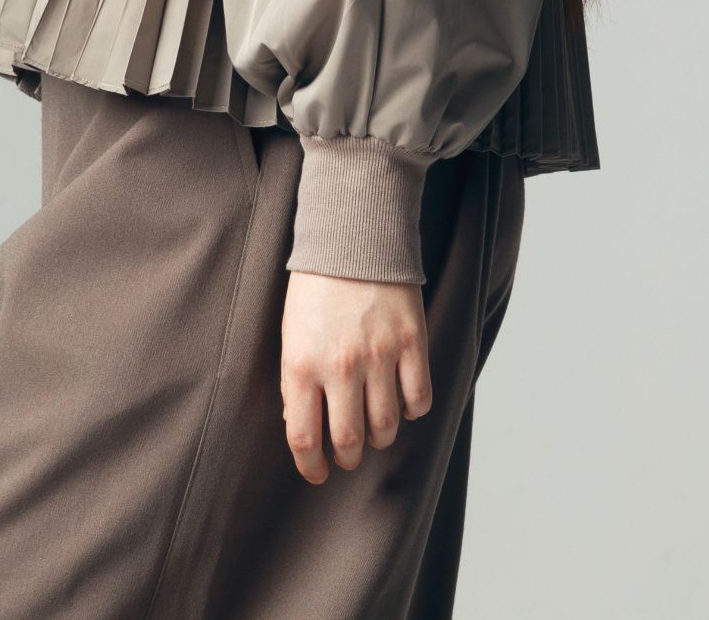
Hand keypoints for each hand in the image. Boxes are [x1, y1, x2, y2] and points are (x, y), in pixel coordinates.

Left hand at [279, 268, 431, 482]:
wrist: (353, 235)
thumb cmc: (315, 286)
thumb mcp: (290, 332)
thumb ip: (293, 380)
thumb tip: (300, 422)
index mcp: (302, 364)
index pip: (304, 437)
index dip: (311, 466)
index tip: (317, 473)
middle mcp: (340, 366)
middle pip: (349, 441)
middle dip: (348, 457)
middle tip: (348, 453)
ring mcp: (380, 355)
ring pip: (386, 426)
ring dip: (380, 437)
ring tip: (375, 428)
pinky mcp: (412, 342)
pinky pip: (418, 398)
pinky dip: (411, 409)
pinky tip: (402, 401)